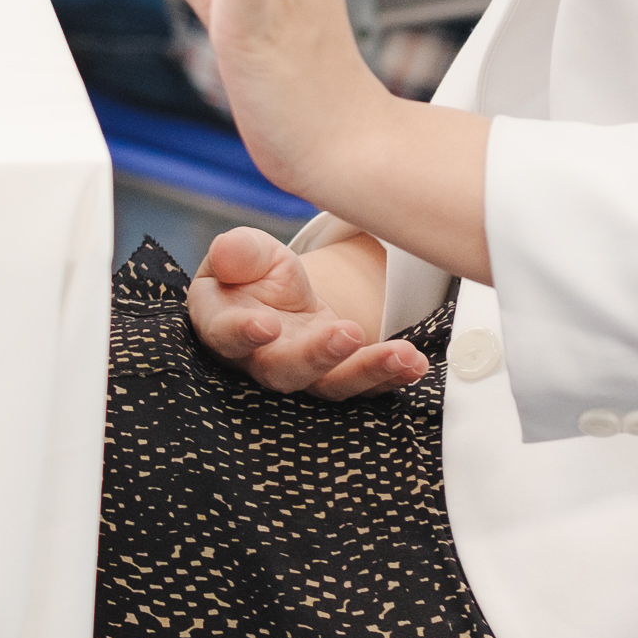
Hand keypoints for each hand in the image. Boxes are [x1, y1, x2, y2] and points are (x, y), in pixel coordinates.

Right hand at [183, 225, 427, 400]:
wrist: (279, 297)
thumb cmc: (253, 272)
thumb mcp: (246, 251)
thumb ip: (238, 252)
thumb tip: (227, 253)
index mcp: (222, 324)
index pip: (226, 334)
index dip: (244, 334)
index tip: (266, 325)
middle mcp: (258, 359)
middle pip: (283, 371)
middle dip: (318, 356)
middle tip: (348, 332)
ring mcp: (302, 374)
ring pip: (330, 385)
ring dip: (367, 372)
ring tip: (402, 354)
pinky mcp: (336, 377)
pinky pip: (363, 386)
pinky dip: (391, 377)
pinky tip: (415, 363)